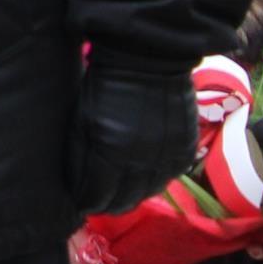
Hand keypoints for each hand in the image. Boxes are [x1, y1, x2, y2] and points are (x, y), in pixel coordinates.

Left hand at [68, 58, 198, 216]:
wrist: (147, 58)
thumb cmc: (105, 84)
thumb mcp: (82, 118)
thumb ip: (80, 155)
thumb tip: (77, 187)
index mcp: (109, 150)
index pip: (97, 194)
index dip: (88, 202)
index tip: (82, 203)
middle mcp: (140, 159)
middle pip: (124, 200)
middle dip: (109, 204)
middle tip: (100, 204)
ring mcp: (166, 156)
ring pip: (148, 192)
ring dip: (133, 196)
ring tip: (121, 195)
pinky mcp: (185, 149)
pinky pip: (169, 177)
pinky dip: (155, 181)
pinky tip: (144, 179)